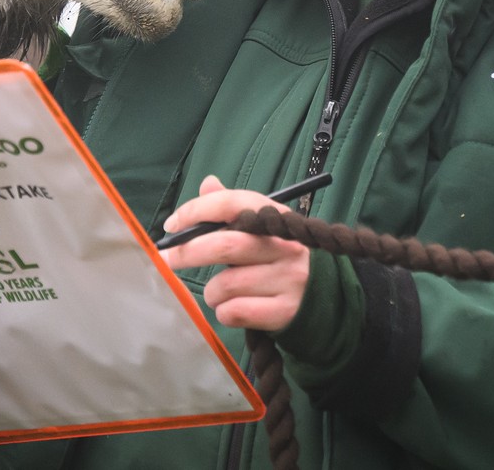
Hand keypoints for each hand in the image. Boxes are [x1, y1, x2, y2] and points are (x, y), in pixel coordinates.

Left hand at [158, 175, 311, 331]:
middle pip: (224, 245)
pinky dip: (224, 312)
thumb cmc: (278, 258)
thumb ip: (232, 208)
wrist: (326, 299)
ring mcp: (289, 279)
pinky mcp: (286, 311)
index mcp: (276, 216)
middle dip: (187, 253)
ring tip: (223, 291)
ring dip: (211, 292)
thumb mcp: (262, 228)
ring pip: (225, 285)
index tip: (171, 225)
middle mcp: (286, 245)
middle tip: (167, 261)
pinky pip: (234, 312)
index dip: (196, 211)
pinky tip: (237, 308)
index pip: (232, 203)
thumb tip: (208, 182)